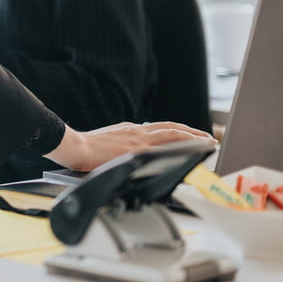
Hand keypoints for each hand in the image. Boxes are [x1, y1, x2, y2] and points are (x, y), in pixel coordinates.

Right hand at [45, 120, 216, 172]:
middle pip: (170, 128)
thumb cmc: (85, 149)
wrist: (75, 147)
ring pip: (173, 133)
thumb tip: (131, 153)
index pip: (159, 129)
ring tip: (207, 141)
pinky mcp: (138, 149)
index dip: (177, 131)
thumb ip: (122, 145)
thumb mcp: (108, 142)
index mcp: (130, 131)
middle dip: (191, 132)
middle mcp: (137, 131)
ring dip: (193, 136)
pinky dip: (183, 143)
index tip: (188, 135)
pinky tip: (192, 148)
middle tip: (207, 137)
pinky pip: (166, 144)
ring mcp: (139, 139)